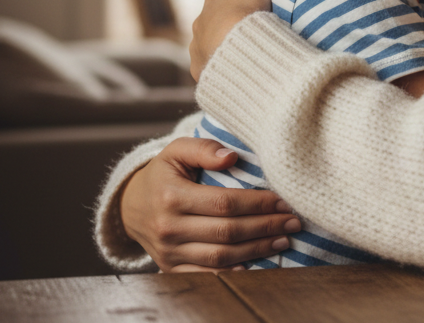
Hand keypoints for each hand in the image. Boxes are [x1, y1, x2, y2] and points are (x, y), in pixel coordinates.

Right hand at [120, 136, 301, 272]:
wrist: (131, 206)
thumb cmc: (163, 174)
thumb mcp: (176, 151)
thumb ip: (203, 149)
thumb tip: (231, 156)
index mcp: (172, 197)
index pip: (224, 203)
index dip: (257, 203)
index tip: (284, 201)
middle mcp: (169, 228)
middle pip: (227, 232)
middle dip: (265, 227)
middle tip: (293, 222)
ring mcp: (169, 252)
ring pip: (220, 256)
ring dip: (256, 250)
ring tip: (283, 240)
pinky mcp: (170, 267)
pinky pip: (206, 274)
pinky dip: (234, 271)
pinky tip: (257, 264)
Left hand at [190, 0, 271, 80]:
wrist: (238, 48)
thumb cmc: (246, 10)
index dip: (247, 2)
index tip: (261, 10)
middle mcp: (200, 21)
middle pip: (220, 20)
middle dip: (234, 25)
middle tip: (256, 32)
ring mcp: (197, 47)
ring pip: (214, 44)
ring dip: (227, 46)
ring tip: (248, 52)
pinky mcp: (200, 69)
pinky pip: (214, 66)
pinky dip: (225, 66)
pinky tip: (239, 68)